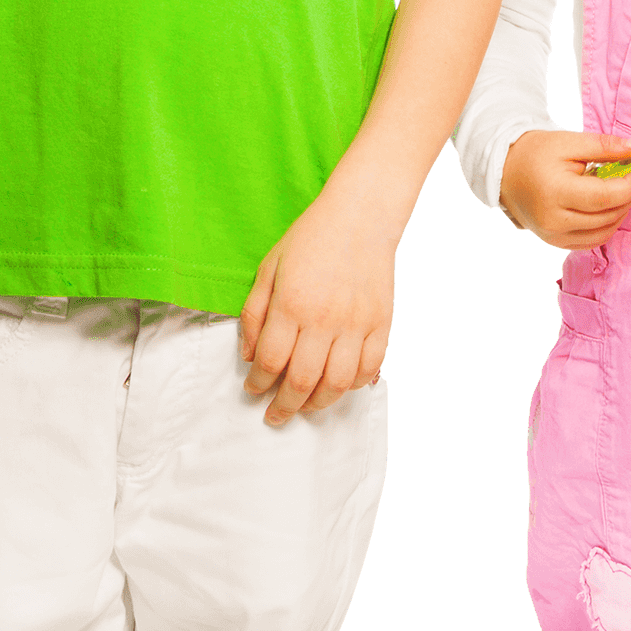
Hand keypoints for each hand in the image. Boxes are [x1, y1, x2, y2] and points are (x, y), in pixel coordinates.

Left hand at [238, 196, 397, 426]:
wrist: (361, 216)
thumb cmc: (310, 239)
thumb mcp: (268, 268)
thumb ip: (253, 313)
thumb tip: (248, 356)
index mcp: (292, 304)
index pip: (269, 361)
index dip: (257, 383)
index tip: (253, 390)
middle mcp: (325, 318)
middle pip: (302, 381)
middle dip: (284, 406)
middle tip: (275, 415)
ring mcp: (357, 322)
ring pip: (337, 383)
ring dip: (318, 403)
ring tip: (306, 406)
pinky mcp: (382, 322)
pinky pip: (370, 367)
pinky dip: (356, 385)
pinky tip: (341, 386)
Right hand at [498, 129, 630, 249]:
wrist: (506, 173)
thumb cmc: (536, 154)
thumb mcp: (568, 142)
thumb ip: (604, 146)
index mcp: (555, 193)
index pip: (604, 198)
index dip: (629, 187)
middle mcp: (554, 221)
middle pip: (607, 216)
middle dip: (628, 197)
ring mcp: (553, 236)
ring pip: (603, 232)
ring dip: (620, 212)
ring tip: (621, 191)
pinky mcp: (556, 242)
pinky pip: (592, 241)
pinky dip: (607, 226)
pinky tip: (608, 207)